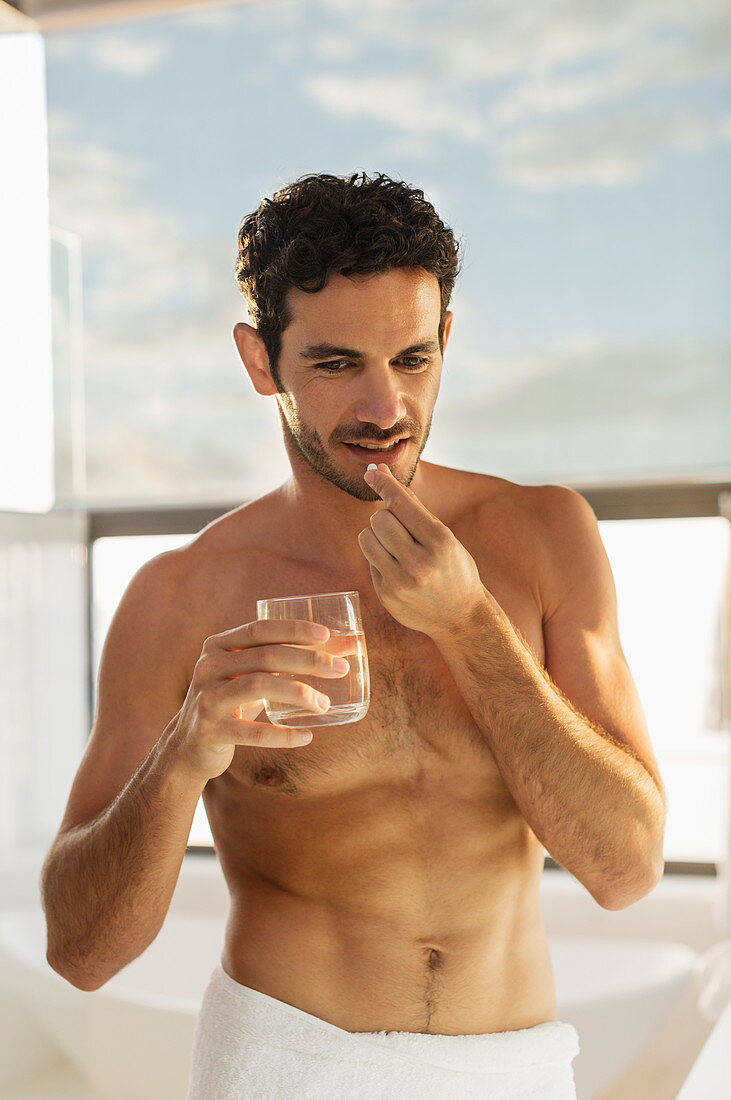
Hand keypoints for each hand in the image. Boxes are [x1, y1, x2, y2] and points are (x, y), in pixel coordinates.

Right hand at [169, 619, 349, 781]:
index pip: (259, 629)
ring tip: (325, 704)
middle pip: (265, 656)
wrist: (188, 745)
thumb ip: (292, 658)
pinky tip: (307, 737)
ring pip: (258, 686)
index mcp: (218, 645)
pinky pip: (252, 732)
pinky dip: (283, 735)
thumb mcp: (255, 674)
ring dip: (298, 693)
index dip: (293, 629)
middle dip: (308, 660)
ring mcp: (207, 698)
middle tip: (340, 669)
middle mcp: (208, 667)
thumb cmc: (233, 701)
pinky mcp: (210, 731)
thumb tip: (351, 644)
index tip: (326, 635)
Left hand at [357, 464, 485, 639]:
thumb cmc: (453, 568)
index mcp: (440, 542)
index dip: (384, 484)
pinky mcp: (387, 595)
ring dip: (376, 535)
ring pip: (366, 538)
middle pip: (379, 518)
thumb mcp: (444, 536)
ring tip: (394, 545)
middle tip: (400, 527)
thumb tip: (381, 473)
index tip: (372, 474)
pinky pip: (369, 560)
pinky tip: (397, 567)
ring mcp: (400, 582)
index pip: (400, 503)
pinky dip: (379, 557)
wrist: (461, 617)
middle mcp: (419, 563)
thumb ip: (413, 507)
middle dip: (386, 516)